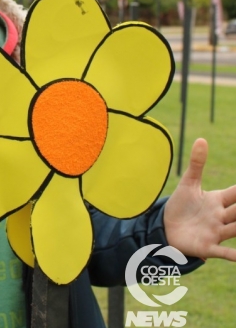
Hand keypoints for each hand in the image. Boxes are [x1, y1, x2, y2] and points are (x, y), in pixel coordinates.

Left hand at [164, 138, 235, 260]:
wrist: (166, 227)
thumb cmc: (181, 206)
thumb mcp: (188, 184)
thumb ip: (197, 164)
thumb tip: (202, 139)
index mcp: (218, 201)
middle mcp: (221, 217)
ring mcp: (216, 233)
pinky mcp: (207, 247)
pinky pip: (223, 252)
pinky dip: (233, 255)